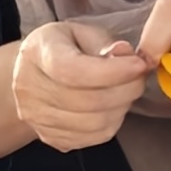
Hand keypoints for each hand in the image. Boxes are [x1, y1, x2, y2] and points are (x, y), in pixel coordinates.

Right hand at [11, 22, 149, 151]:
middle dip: (125, 90)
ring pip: (93, 124)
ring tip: (127, 90)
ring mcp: (37, 119)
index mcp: (36, 53)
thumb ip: (104, 43)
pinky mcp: (51, 138)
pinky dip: (112, 123)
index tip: (139, 64)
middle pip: (86, 101)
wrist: (31, 74)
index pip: (72, 71)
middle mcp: (30, 89)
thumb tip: (126, 55)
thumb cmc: (62, 47)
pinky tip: (113, 106)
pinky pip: (92, 139)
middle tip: (140, 76)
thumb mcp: (81, 32)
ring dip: (121, 108)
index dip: (112, 71)